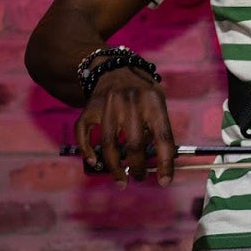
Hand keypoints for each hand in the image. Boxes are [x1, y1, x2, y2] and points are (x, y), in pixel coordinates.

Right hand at [74, 66, 175, 187]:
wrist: (114, 68)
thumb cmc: (142, 91)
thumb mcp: (158, 101)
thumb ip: (159, 127)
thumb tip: (163, 161)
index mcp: (153, 101)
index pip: (163, 136)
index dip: (165, 162)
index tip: (165, 181)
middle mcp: (131, 102)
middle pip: (135, 144)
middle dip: (138, 167)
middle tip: (140, 177)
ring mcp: (108, 105)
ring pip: (109, 144)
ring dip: (115, 168)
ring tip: (122, 179)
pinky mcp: (89, 108)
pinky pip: (84, 134)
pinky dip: (87, 151)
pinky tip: (94, 162)